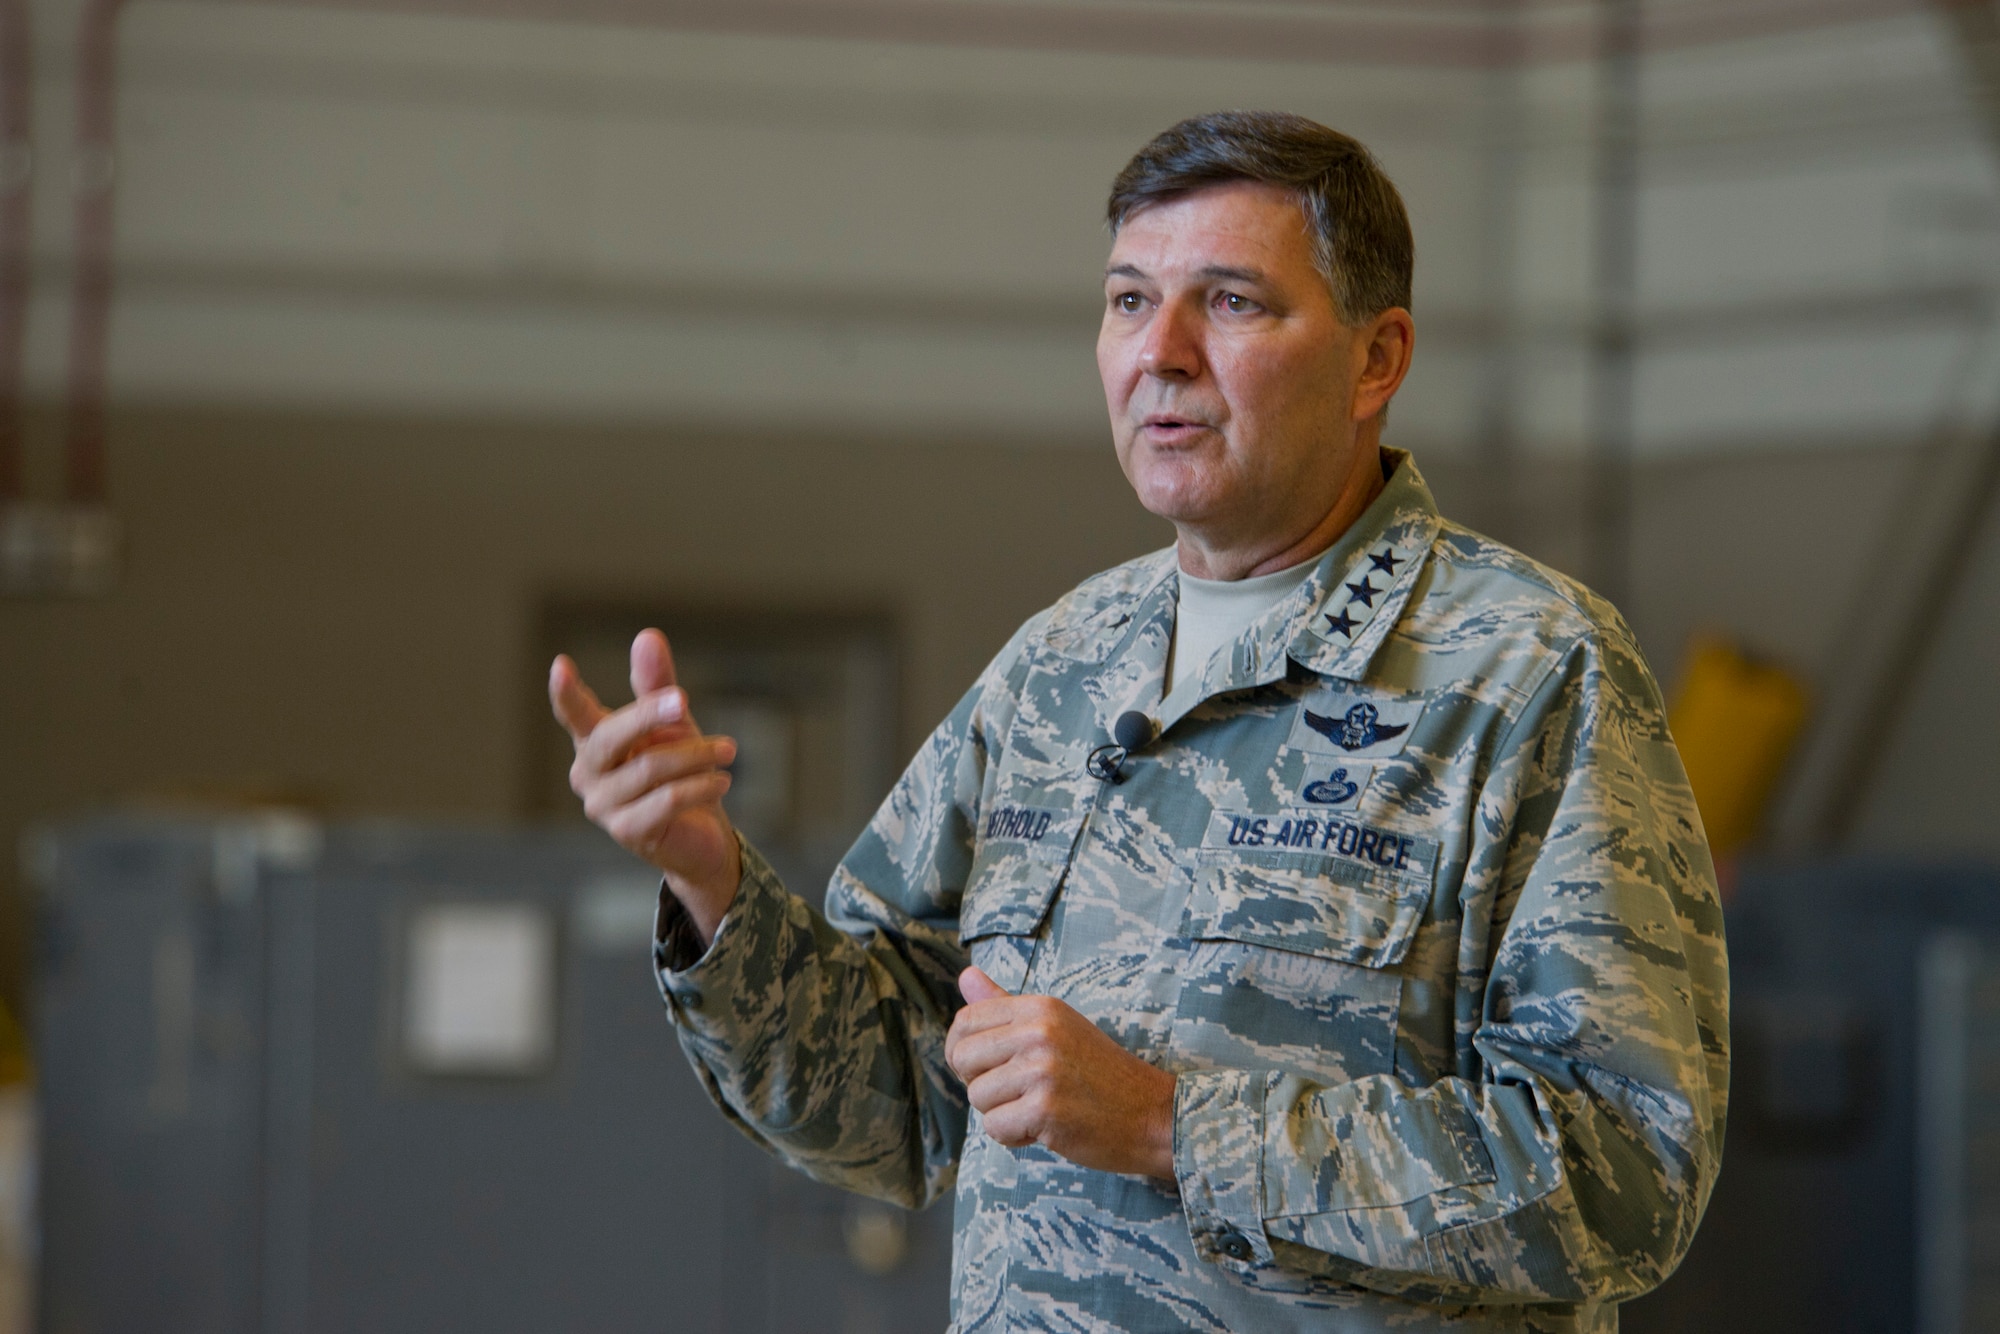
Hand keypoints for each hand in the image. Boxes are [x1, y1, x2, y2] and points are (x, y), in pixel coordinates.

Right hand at [549, 628, 742, 943]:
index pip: (574, 715)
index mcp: (594, 742)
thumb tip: (647, 636)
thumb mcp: (672, 724)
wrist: (701, 832)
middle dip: (649, 714)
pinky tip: (722, 780)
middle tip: (684, 700)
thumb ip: (657, 685)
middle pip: (611, 737)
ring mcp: (603, 806)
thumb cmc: (679, 770)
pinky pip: (667, 800)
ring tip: (728, 750)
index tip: (560, 666)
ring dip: (696, 755)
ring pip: (650, 768)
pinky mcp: (628, 831)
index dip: (566, 693)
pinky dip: (699, 786)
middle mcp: (589, 774)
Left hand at [944, 966, 1176, 1179]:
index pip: (965, 1021)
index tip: (994, 1068)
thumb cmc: (1101, 1074)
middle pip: (962, 1059)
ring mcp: (1042, 1070)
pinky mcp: (1046, 1109)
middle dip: (983, 1084)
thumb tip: (965, 975)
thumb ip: (1006, 1005)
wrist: (1154, 1115)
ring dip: (1002, 1113)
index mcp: (1040, 1007)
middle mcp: (1039, 1031)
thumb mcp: (1057, 1027)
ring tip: (1040, 1108)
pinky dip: (1015, 1137)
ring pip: (977, 1097)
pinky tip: (1047, 1128)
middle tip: (1022, 1092)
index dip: (966, 1053)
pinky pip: (995, 1128)